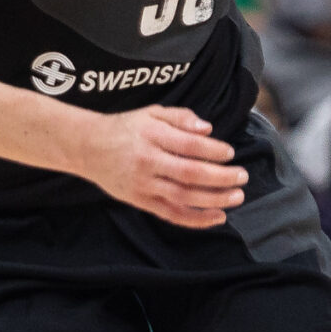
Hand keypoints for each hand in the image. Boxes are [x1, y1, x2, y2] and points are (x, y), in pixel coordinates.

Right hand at [75, 107, 246, 228]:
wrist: (88, 148)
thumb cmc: (125, 128)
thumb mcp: (151, 113)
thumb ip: (181, 117)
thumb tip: (208, 129)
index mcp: (152, 136)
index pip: (188, 145)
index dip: (212, 150)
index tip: (229, 153)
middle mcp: (148, 162)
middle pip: (189, 173)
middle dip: (220, 178)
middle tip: (242, 177)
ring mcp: (143, 185)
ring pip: (183, 196)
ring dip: (213, 200)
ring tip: (236, 197)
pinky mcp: (140, 201)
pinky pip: (171, 213)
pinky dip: (195, 218)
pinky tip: (216, 217)